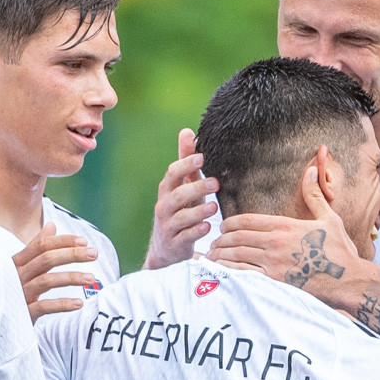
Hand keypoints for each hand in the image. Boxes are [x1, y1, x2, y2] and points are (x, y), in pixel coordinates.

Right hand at [14, 222, 99, 321]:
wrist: (1, 320)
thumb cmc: (17, 288)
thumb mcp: (26, 266)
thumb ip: (37, 246)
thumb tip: (51, 225)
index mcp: (18, 262)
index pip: (42, 245)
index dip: (63, 241)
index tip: (84, 241)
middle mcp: (17, 275)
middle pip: (46, 259)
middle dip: (72, 254)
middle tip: (94, 254)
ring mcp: (19, 294)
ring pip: (47, 281)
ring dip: (72, 278)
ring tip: (92, 278)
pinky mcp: (23, 312)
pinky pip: (44, 306)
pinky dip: (62, 304)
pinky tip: (79, 303)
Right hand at [144, 128, 217, 269]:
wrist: (166, 249)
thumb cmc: (180, 210)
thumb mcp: (183, 186)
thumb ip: (185, 161)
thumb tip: (186, 131)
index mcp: (167, 190)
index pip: (173, 173)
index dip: (185, 165)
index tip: (202, 157)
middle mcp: (164, 206)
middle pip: (177, 195)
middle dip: (196, 188)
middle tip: (215, 182)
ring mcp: (168, 226)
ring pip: (181, 217)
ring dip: (198, 211)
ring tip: (214, 206)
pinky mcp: (175, 244)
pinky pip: (184, 237)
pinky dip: (196, 232)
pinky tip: (208, 227)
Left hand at [210, 159, 360, 296]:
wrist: (349, 281)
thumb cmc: (340, 251)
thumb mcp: (329, 218)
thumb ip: (314, 195)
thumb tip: (312, 169)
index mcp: (286, 226)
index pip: (247, 220)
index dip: (230, 223)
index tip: (224, 227)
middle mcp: (276, 243)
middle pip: (237, 237)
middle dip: (222, 239)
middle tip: (215, 242)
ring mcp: (273, 263)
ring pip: (236, 255)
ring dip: (221, 255)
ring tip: (213, 257)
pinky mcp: (274, 282)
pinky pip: (243, 274)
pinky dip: (228, 271)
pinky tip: (220, 272)